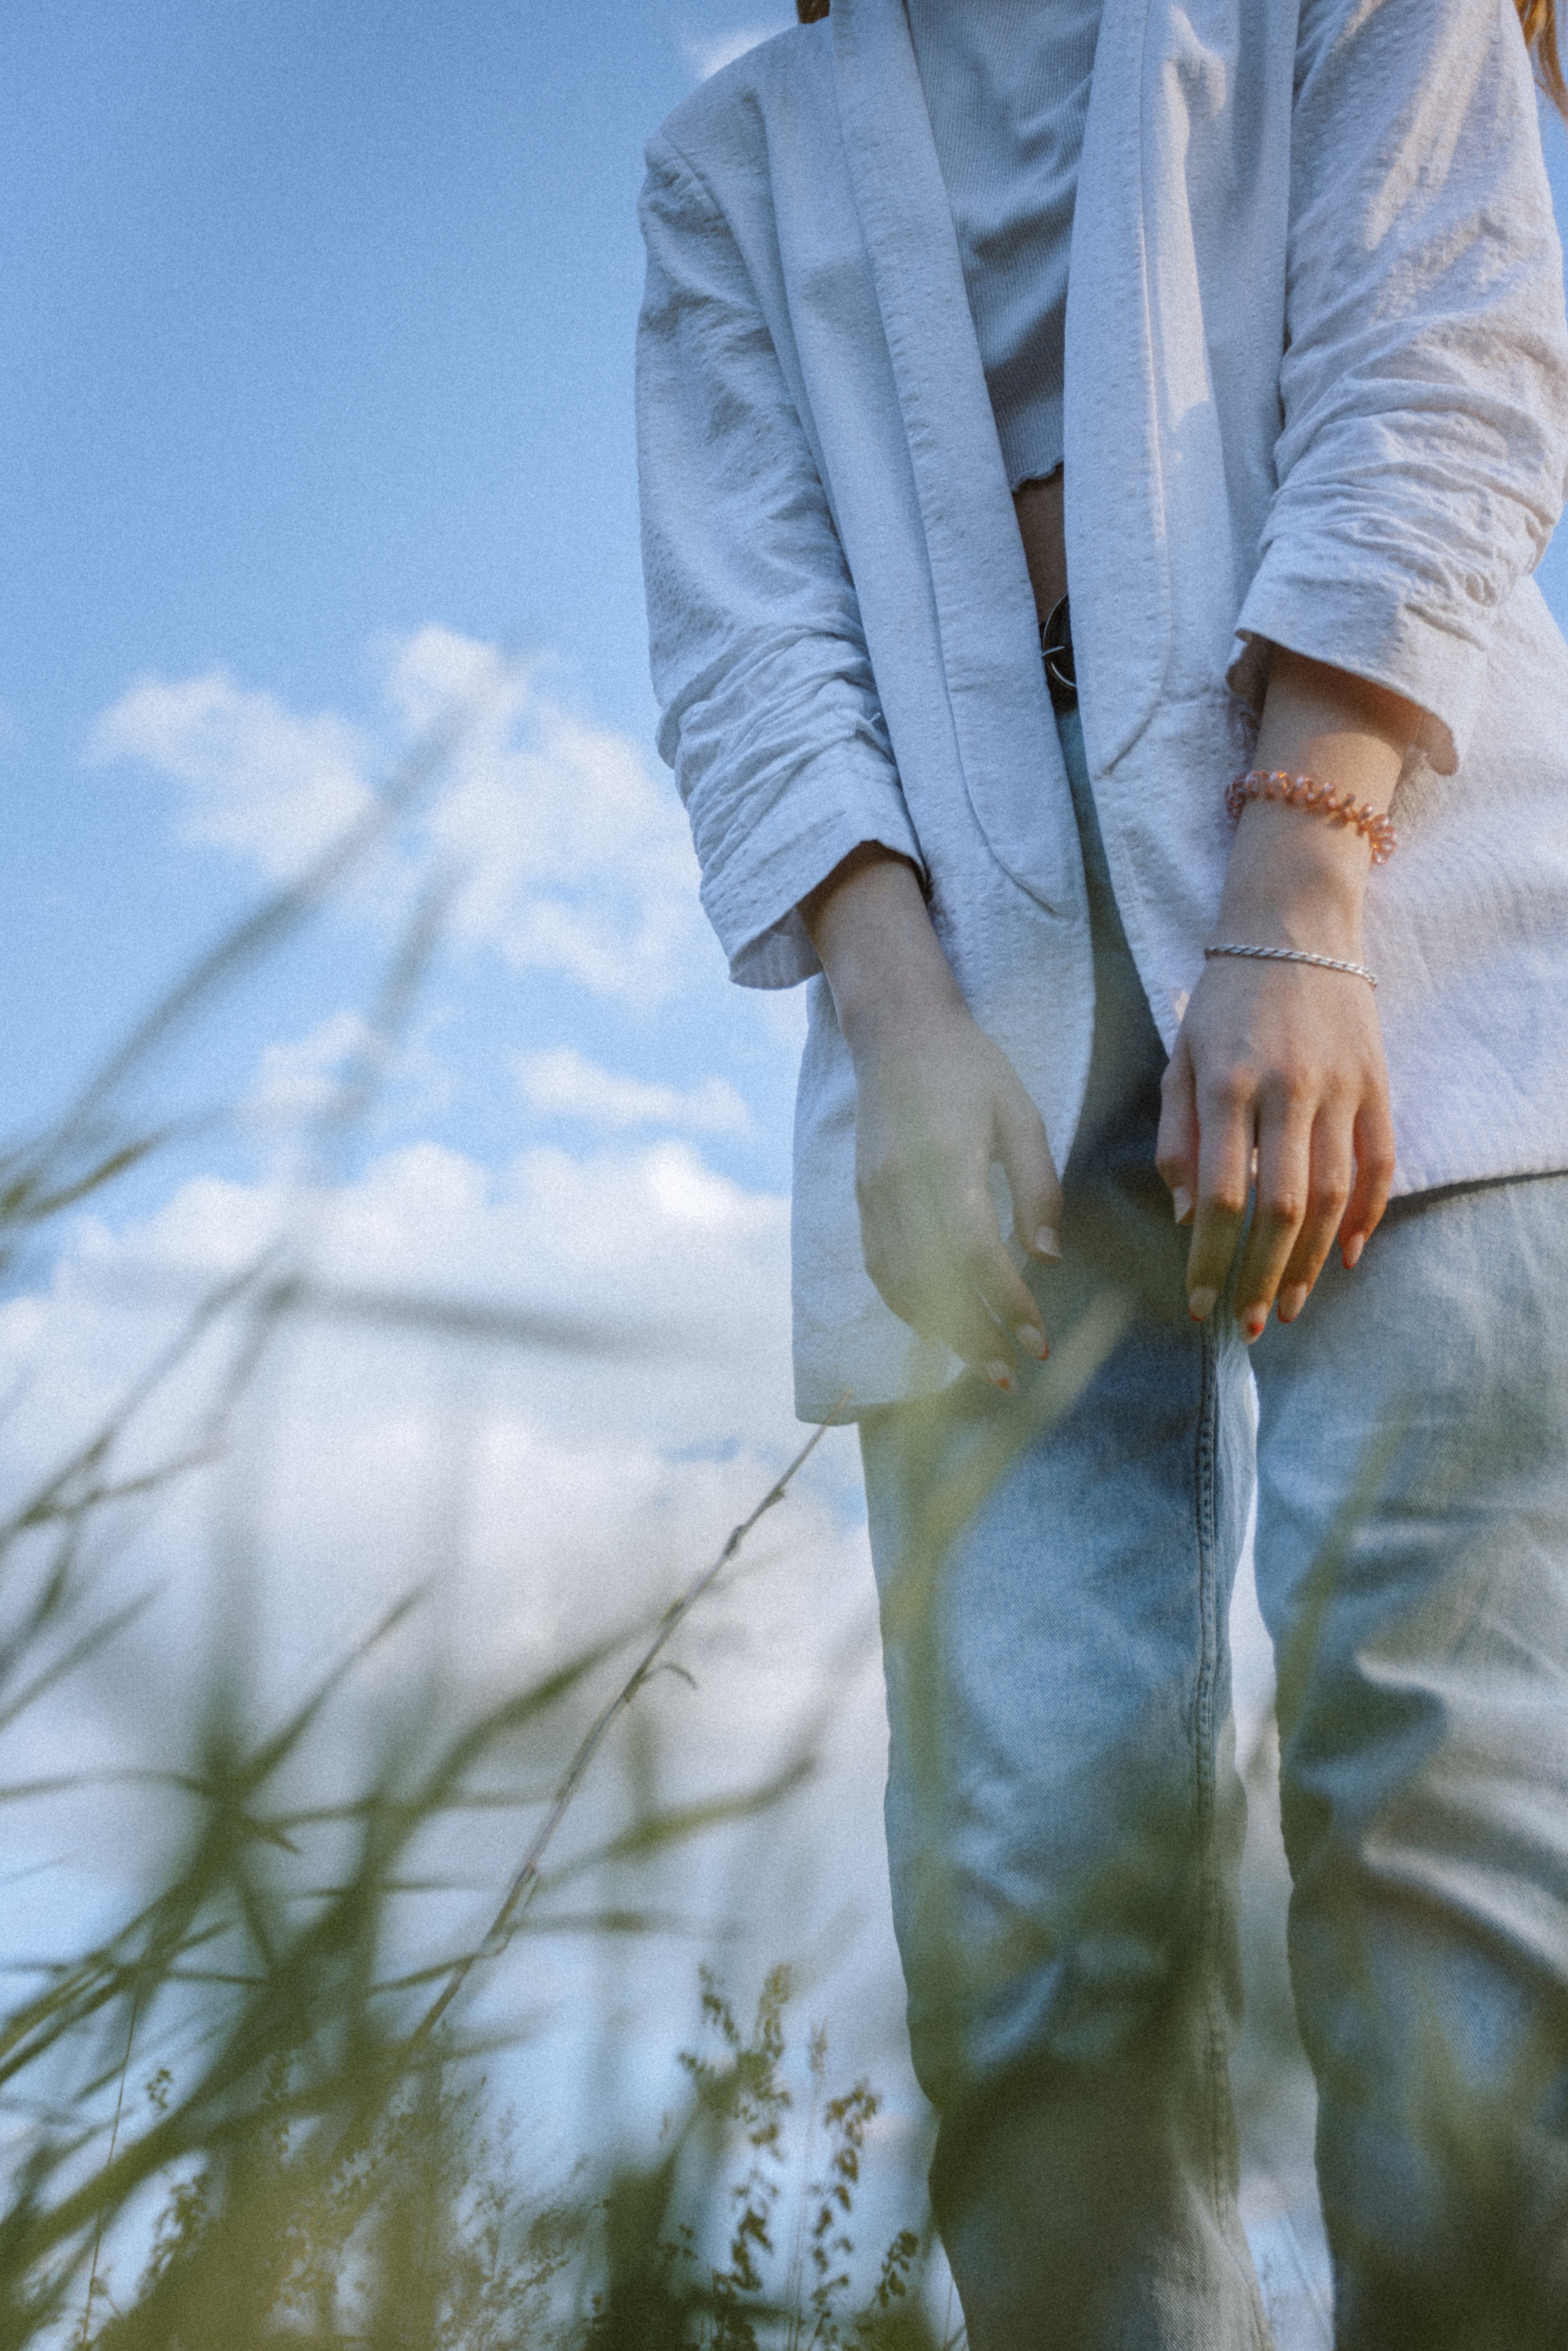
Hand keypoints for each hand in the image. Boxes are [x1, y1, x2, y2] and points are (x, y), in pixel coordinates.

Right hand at [801, 846, 1060, 1388]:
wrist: (898, 1032)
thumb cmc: (971, 1068)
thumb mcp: (1021, 1115)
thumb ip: (1037, 1187)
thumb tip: (1047, 1259)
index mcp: (946, 1161)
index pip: (976, 1253)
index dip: (1005, 1303)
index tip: (1036, 1341)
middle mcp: (900, 1185)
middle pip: (932, 1282)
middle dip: (972, 1337)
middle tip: (1009, 1377)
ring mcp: (873, 1194)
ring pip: (900, 1283)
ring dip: (938, 1331)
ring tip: (978, 1364)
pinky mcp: (862, 1198)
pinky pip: (880, 1266)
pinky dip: (906, 1304)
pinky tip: (936, 1327)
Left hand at [1156, 953, 1394, 1334]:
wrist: (1294, 929)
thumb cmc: (1225, 1000)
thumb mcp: (1180, 1057)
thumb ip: (1177, 1137)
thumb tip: (1190, 1217)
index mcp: (1228, 1083)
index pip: (1222, 1193)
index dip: (1212, 1259)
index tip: (1199, 1304)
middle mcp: (1288, 1089)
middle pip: (1282, 1207)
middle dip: (1262, 1276)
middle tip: (1249, 1324)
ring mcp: (1340, 1088)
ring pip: (1333, 1195)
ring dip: (1310, 1262)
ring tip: (1288, 1305)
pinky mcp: (1376, 1084)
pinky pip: (1378, 1165)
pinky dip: (1365, 1217)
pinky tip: (1342, 1257)